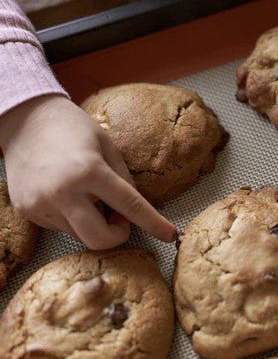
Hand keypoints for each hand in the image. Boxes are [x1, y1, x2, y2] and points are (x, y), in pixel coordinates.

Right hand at [0, 95, 176, 248]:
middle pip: (99, 239)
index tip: (170, 235)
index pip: (130, 206)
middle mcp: (63, 192)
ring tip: (88, 195)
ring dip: (92, 223)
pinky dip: (73, 218)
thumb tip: (133, 210)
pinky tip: (67, 193)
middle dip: (117, 235)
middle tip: (120, 218)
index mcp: (90, 171)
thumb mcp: (108, 146)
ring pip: (79, 234)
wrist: (26, 120)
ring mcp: (41, 204)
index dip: (153, 224)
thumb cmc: (74, 127)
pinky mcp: (27, 211)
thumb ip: (124, 179)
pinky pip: (61, 227)